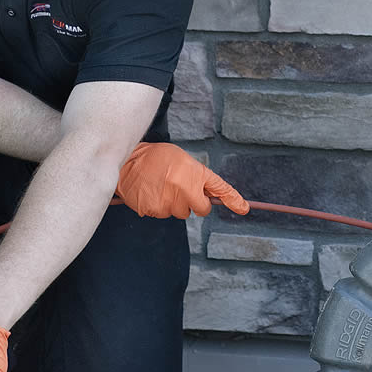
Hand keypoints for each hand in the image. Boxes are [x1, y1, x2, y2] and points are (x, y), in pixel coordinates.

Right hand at [116, 142, 249, 217]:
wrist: (128, 161)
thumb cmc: (156, 158)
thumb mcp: (182, 160)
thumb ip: (197, 177)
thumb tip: (206, 194)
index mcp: (195, 174)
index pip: (220, 188)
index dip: (234, 200)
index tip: (244, 208)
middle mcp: (186, 190)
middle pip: (200, 209)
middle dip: (194, 203)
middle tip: (180, 189)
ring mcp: (170, 203)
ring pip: (180, 213)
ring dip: (174, 204)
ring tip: (161, 186)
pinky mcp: (155, 211)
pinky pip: (163, 214)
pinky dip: (159, 206)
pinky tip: (152, 192)